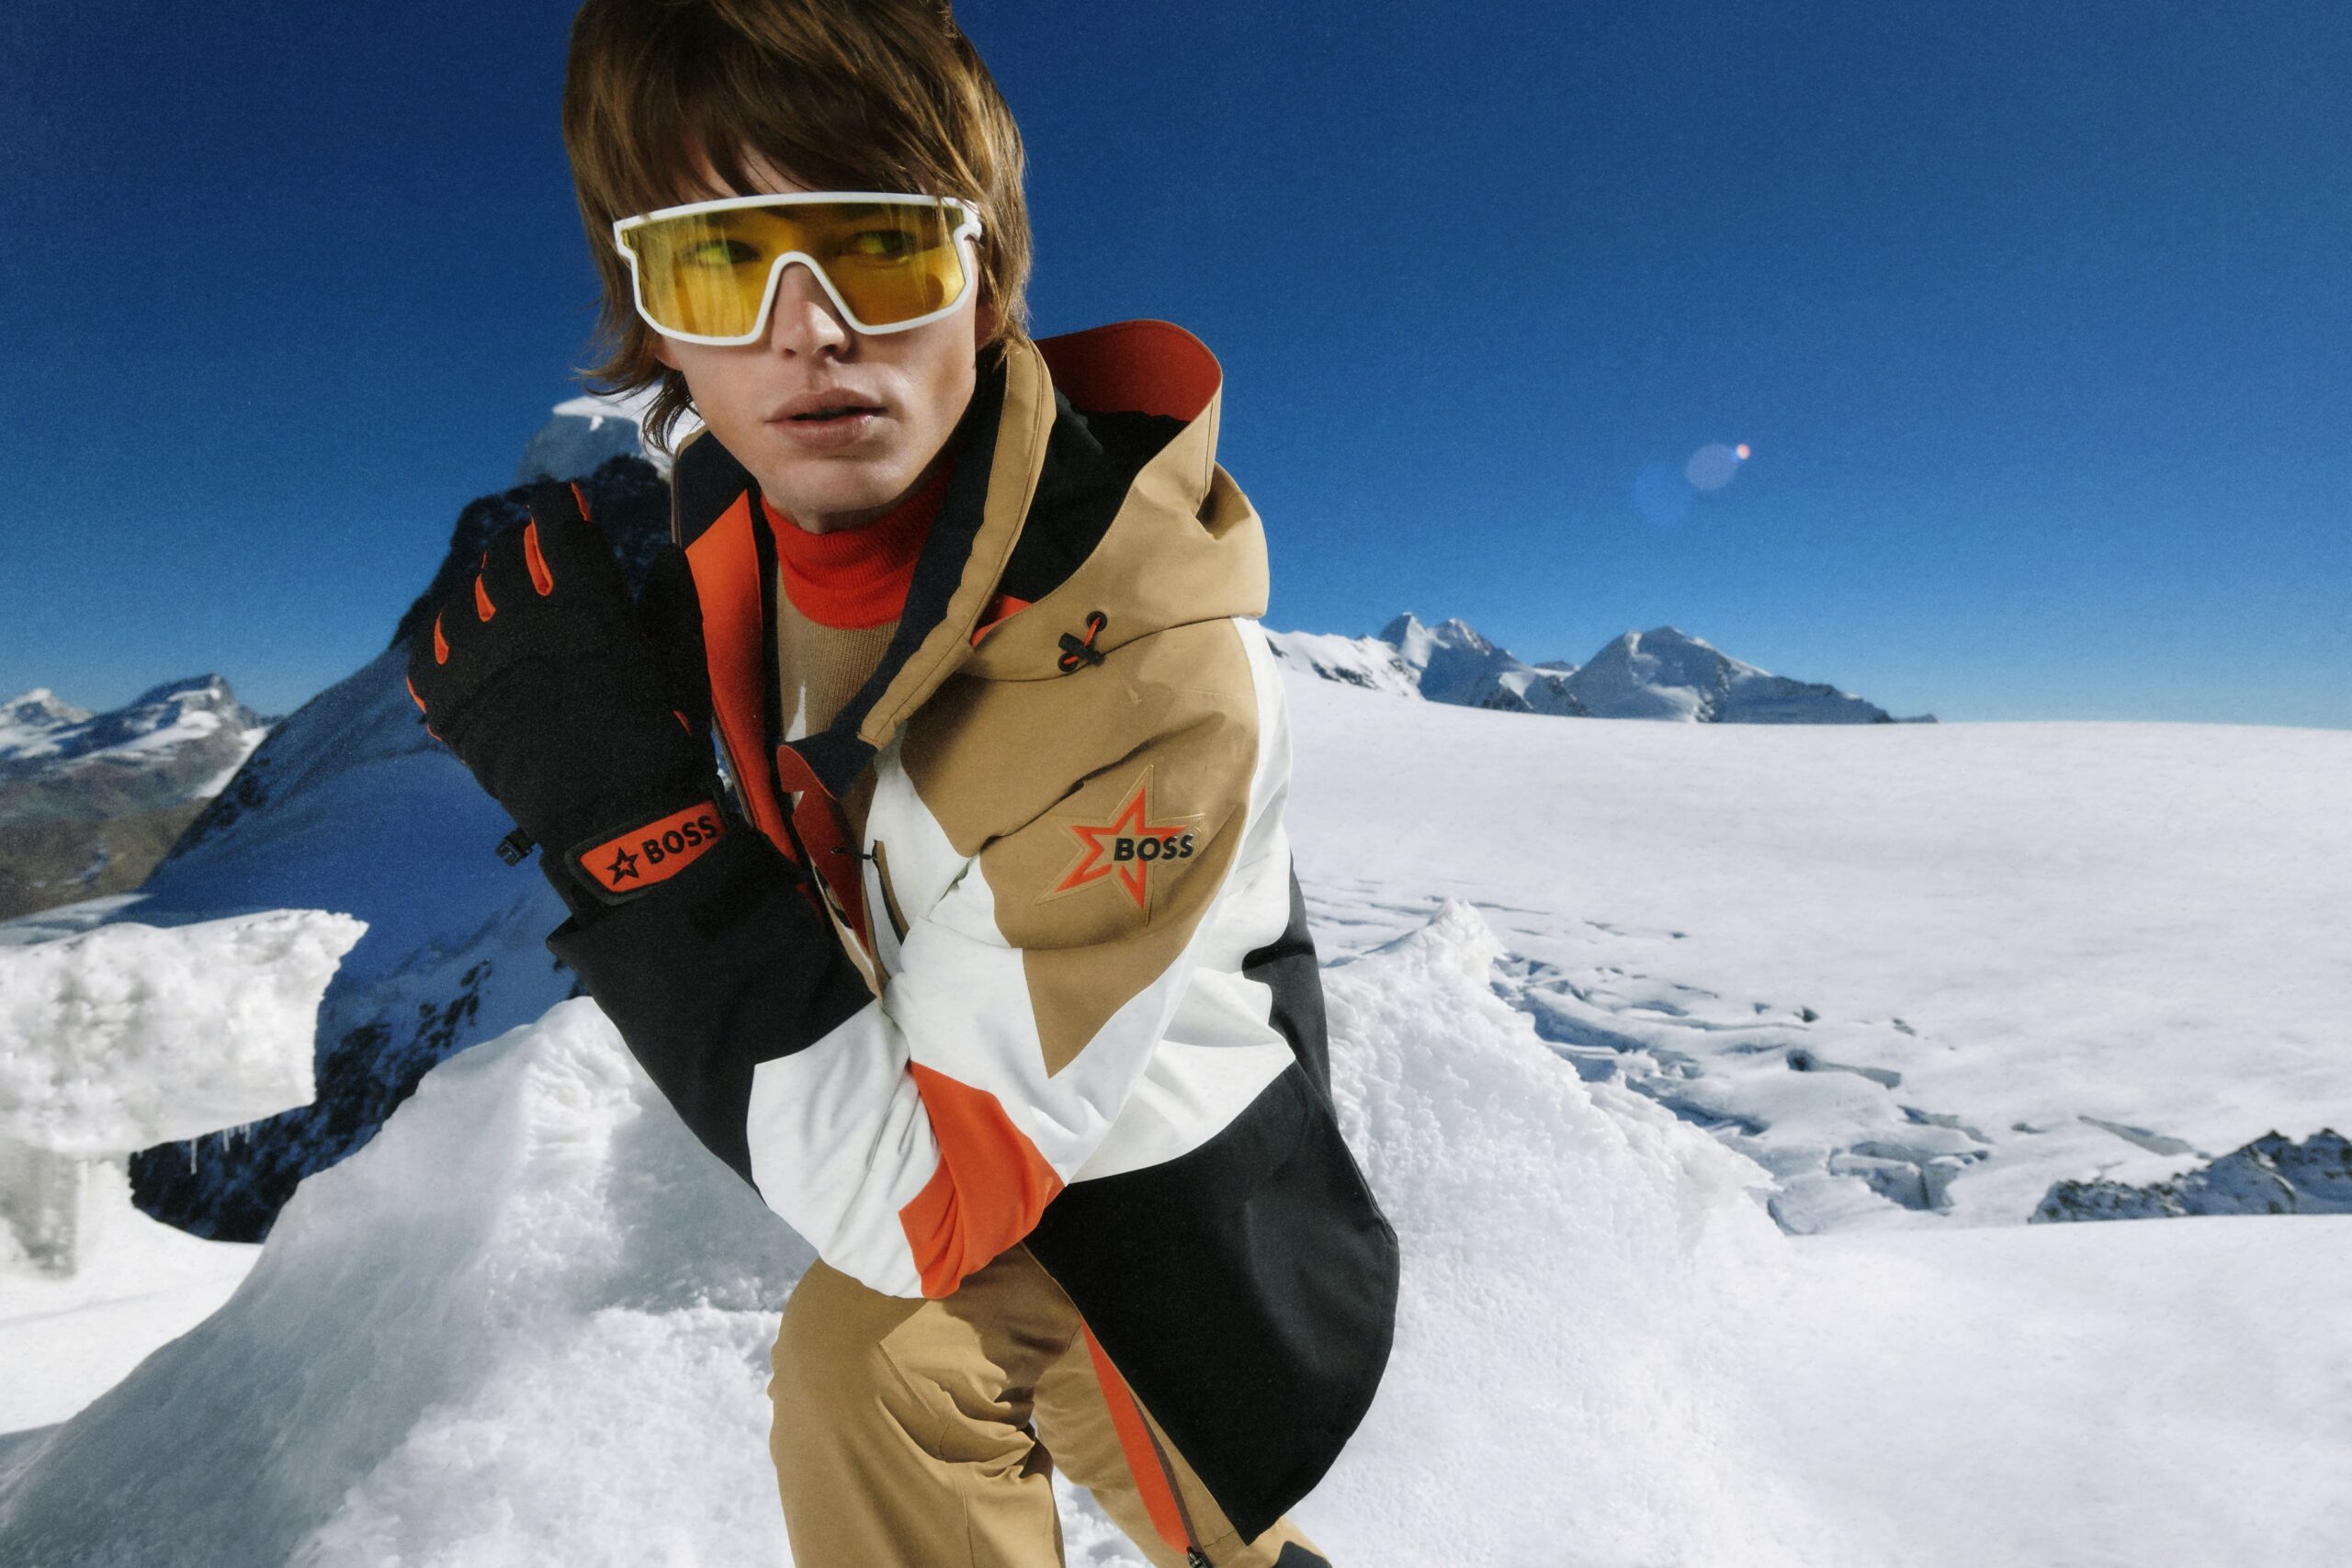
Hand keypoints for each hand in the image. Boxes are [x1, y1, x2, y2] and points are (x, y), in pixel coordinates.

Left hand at [404, 481, 724, 904]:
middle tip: (528, 548)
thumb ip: (671, 602)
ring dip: (478, 589)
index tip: (563, 503)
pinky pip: (425, 653)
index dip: (558, 508)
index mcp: (585, 607)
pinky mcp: (451, 706)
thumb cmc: (661, 739)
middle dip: (518, 543)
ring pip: (460, 600)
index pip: (559, 529)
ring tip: (491, 595)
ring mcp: (478, 665)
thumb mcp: (681, 665)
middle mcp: (522, 623)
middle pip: (503, 557)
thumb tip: (663, 554)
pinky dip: (438, 638)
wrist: (615, 822)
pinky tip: (454, 637)